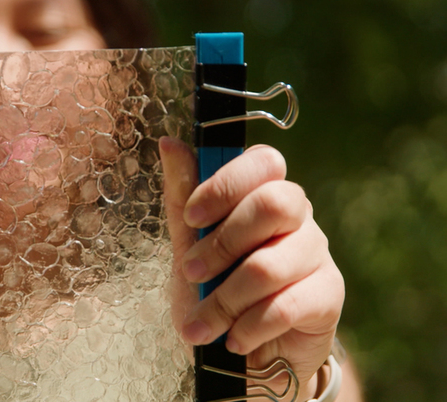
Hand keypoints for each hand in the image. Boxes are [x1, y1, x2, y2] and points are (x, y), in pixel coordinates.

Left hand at [160, 137, 344, 400]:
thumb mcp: (188, 244)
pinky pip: (286, 305)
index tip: (192, 217)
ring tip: (201, 325)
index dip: (226, 184)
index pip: (264, 161)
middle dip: (222, 243)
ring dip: (224, 300)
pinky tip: (234, 339)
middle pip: (276, 202)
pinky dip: (248, 327)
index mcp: (264, 192)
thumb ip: (181, 196)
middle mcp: (298, 216)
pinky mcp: (329, 295)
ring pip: (270, 265)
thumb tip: (169, 142)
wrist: (242, 356)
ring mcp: (317, 254)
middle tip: (191, 272)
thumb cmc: (214, 289)